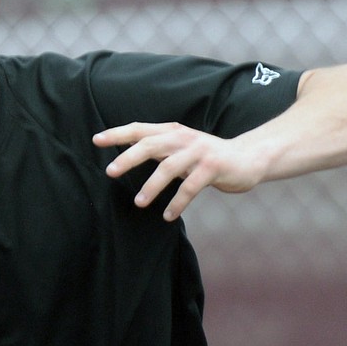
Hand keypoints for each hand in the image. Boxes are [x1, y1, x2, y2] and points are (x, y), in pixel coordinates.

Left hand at [93, 122, 263, 220]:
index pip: (140, 129)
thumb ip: (158, 149)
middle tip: (109, 171)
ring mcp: (199, 152)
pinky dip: (177, 203)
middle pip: (150, 144)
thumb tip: (125, 157)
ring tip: (139, 202)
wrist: (250, 158)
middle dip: (128, 157)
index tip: (96, 140)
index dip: (117, 133)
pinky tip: (168, 216)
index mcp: (172, 132)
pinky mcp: (214, 167)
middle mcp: (184, 138)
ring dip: (152, 186)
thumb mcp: (181, 149)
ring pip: (169, 167)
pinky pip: (190, 187)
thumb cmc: (207, 157)